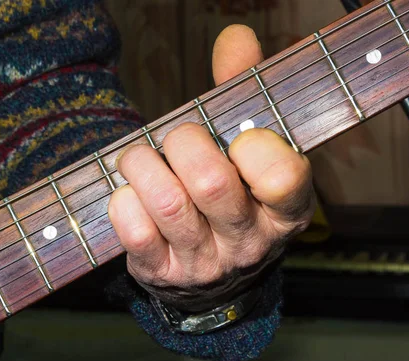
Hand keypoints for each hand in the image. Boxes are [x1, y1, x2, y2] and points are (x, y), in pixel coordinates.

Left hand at [108, 25, 315, 311]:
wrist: (210, 274)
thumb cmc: (230, 195)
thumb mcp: (247, 150)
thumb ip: (244, 92)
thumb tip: (235, 36)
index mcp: (285, 209)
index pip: (283, 177)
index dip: (255, 147)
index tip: (238, 139)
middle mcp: (250, 242)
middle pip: (212, 182)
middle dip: (182, 143)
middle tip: (175, 138)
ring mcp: (207, 264)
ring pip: (168, 203)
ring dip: (142, 164)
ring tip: (139, 158)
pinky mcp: (164, 275)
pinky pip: (135, 232)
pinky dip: (123, 201)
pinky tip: (129, 194)